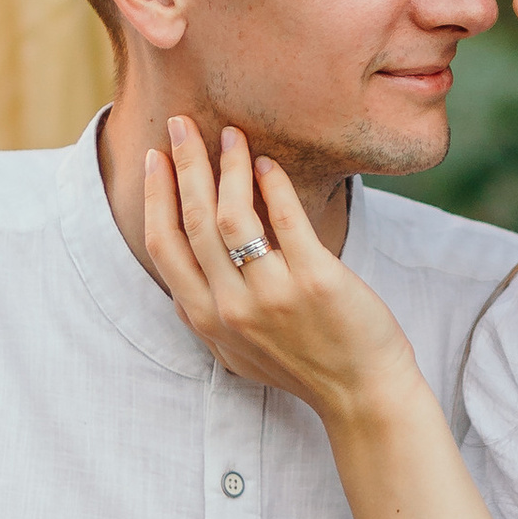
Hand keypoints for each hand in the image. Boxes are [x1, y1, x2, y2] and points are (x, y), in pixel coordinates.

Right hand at [143, 124, 417, 425]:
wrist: (362, 393)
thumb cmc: (302, 365)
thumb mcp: (236, 351)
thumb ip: (208, 314)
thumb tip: (183, 274)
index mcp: (206, 320)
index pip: (164, 246)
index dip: (155, 196)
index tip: (155, 158)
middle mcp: (231, 308)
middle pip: (193, 221)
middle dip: (183, 165)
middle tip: (181, 124)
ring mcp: (273, 296)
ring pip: (232, 216)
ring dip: (227, 167)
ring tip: (231, 135)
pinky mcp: (316, 281)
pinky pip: (287, 220)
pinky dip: (273, 185)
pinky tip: (268, 164)